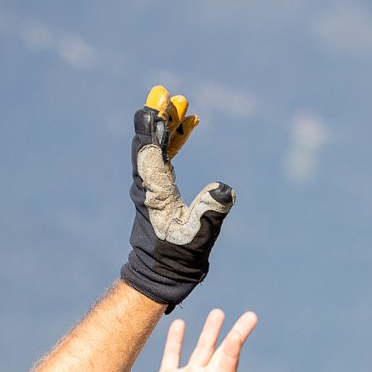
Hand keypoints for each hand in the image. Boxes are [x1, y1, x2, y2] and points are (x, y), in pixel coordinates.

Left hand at [121, 85, 234, 309]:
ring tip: (183, 105)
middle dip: (160, 117)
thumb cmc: (177, 259)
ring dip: (169, 125)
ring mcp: (150, 187)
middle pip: (149, 142)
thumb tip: (224, 190)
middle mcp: (147, 185)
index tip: (159, 101)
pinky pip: (163, 158)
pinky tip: (188, 128)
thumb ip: (210, 212)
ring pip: (156, 147)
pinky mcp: (157, 191)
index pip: (150, 151)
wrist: (161, 276)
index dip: (154, 125)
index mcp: (154, 192)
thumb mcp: (197, 237)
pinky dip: (173, 142)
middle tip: (172, 96)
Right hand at [127, 309, 260, 371]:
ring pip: (201, 350)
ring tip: (219, 313)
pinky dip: (176, 340)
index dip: (234, 350)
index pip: (228, 367)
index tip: (238, 333)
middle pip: (222, 354)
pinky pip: (172, 355)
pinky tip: (181, 324)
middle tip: (251, 316)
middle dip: (235, 335)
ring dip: (210, 332)